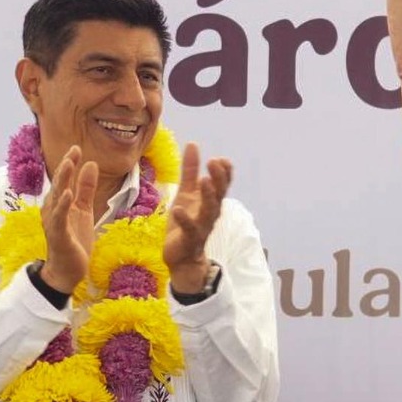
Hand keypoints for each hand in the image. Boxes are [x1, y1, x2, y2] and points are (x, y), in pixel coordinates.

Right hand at [38, 144, 101, 296]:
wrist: (67, 271)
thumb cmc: (74, 240)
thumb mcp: (84, 211)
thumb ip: (86, 189)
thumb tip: (91, 164)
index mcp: (60, 203)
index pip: (64, 179)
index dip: (70, 164)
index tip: (77, 148)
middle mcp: (53, 210)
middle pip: (59, 184)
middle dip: (66, 167)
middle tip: (74, 150)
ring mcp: (54, 222)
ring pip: (57, 197)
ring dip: (63, 180)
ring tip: (69, 164)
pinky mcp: (58, 235)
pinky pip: (59, 218)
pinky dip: (62, 205)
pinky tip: (67, 194)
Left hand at [164, 144, 233, 290]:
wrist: (181, 257)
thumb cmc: (185, 222)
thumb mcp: (186, 193)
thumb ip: (190, 170)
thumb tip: (193, 144)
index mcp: (210, 202)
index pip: (222, 185)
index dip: (224, 173)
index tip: (222, 160)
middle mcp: (210, 214)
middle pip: (219, 195)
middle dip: (219, 179)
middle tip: (215, 162)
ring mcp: (201, 227)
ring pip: (209, 211)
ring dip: (208, 196)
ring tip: (204, 180)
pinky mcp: (189, 240)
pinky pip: (189, 230)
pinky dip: (185, 220)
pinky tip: (178, 209)